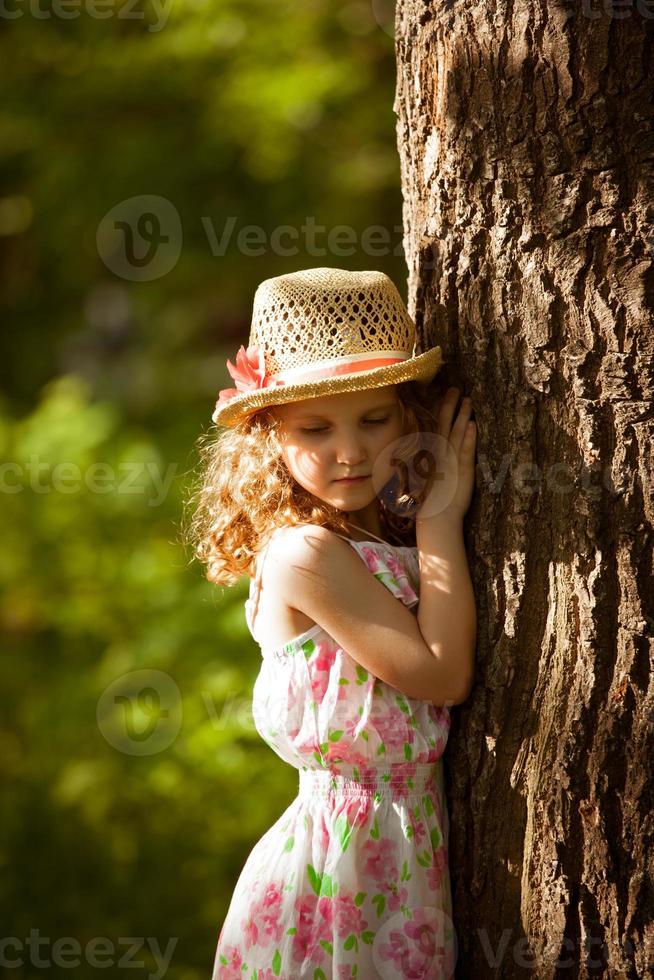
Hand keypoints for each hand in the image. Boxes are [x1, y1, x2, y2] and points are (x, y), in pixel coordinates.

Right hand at [415, 386, 476, 523]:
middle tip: (457, 389)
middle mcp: (441, 454)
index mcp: (434, 454)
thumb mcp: (431, 476)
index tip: (448, 395)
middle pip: (446, 424)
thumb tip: (435, 449)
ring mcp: (452, 461)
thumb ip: (434, 460)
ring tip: (468, 401)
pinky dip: (469, 438)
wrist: (437, 517)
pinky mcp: (462, 471)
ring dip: (463, 416)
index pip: (438, 426)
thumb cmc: (435, 500)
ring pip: (457, 434)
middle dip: (451, 406)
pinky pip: (465, 451)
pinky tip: (473, 425)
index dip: (443, 410)